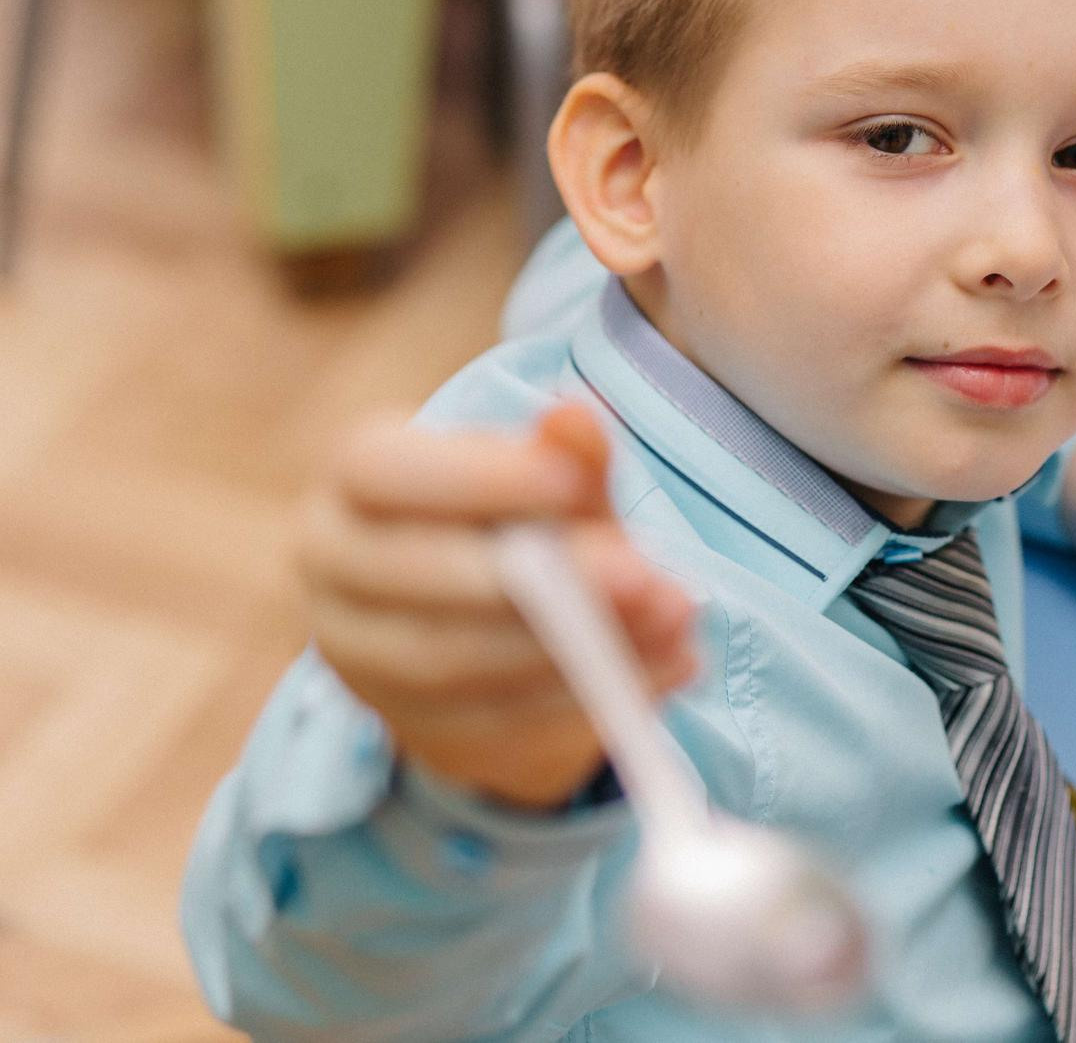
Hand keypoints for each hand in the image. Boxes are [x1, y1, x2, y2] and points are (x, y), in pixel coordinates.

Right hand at [298, 402, 698, 809]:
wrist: (503, 623)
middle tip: (641, 575)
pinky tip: (662, 671)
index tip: (571, 484)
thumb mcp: (555, 484)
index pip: (381, 472)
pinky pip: (495, 725)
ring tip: (670, 622)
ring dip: (574, 647)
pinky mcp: (416, 731)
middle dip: (542, 578)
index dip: (476, 478)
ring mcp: (364, 662)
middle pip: (417, 577)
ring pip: (455, 662)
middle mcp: (334, 571)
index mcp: (353, 483)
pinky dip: (586, 701)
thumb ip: (569, 455)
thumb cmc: (526, 525)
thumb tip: (576, 415)